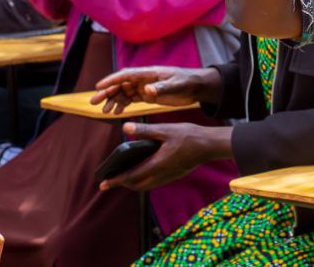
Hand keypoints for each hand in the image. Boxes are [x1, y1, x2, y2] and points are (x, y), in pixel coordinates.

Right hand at [91, 66, 220, 114]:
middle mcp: (143, 79)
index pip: (126, 75)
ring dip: (113, 101)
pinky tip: (117, 113)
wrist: (196, 86)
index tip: (99, 86)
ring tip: (104, 111)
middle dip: (107, 92)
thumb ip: (161, 87)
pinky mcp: (148, 95)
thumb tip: (146, 90)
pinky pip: (131, 99)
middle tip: (94, 102)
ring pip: (123, 93)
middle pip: (120, 84)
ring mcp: (144, 87)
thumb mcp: (176, 85)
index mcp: (148, 73)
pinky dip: (122, 105)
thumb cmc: (186, 82)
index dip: (111, 80)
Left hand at [99, 122, 228, 191]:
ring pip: (146, 185)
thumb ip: (145, 131)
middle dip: (123, 184)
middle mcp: (162, 175)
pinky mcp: (174, 175)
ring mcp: (169, 176)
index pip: (131, 176)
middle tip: (112, 179)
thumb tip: (125, 128)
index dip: (116, 180)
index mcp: (157, 164)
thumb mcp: (166, 130)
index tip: (103, 184)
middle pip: (137, 185)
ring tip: (125, 175)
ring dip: (134, 182)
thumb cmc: (189, 136)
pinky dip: (145, 179)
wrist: (210, 146)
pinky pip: (155, 182)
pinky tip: (144, 169)